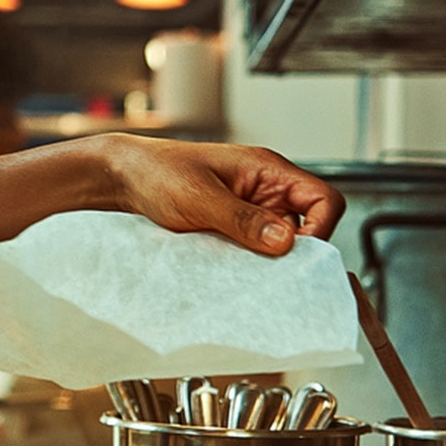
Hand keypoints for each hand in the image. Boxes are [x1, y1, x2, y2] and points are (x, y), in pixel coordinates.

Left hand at [100, 138, 345, 253]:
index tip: (295, 255)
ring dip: (270, 261)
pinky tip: (233, 274)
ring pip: (283, 244)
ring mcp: (252, 211)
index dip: (321, 229)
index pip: (324, 199)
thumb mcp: (199, 197)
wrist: (121, 179)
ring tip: (248, 274)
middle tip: (272, 273)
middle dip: (297, 253)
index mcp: (268, 170)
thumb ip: (243, 218)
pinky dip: (251, 265)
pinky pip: (257, 251)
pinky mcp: (234, 230)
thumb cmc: (157, 172)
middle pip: (310, 226)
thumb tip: (286, 241)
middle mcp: (267, 190)